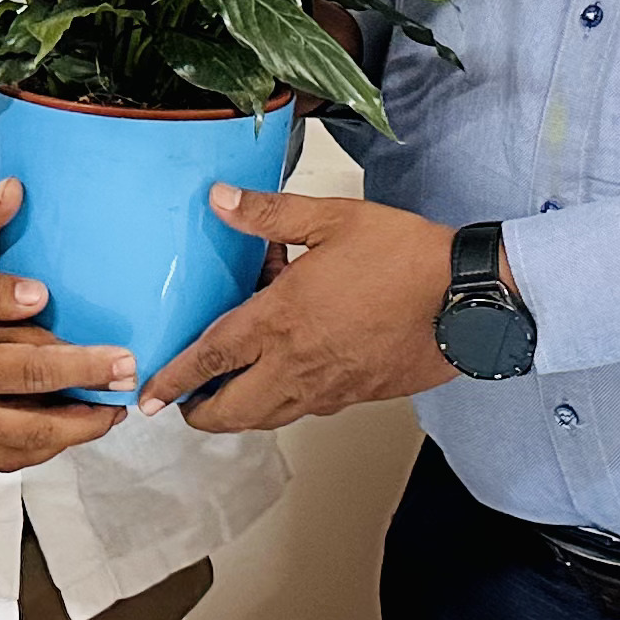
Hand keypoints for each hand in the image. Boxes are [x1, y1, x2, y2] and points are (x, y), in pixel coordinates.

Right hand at [0, 255, 131, 470]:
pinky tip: (36, 432)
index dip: (88, 369)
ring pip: (12, 456)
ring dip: (59, 444)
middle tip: (123, 401)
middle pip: (36, 433)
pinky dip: (21, 452)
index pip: (35, 375)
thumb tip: (40, 297)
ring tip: (91, 420)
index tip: (125, 363)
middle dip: (87, 420)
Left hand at [136, 189, 457, 430]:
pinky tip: (292, 372)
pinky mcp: (358, 397)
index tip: (150, 394)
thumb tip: (222, 201)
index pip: (209, 360)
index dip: (172, 379)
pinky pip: (308, 410)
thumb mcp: (333, 220)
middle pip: (231, 411)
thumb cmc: (407, 258)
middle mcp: (298, 364)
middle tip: (186, 400)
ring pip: (268, 418)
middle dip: (200, 412)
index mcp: (281, 320)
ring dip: (242, 411)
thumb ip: (270, 213)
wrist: (469, 301)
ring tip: (233, 388)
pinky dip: (286, 401)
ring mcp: (329, 388)